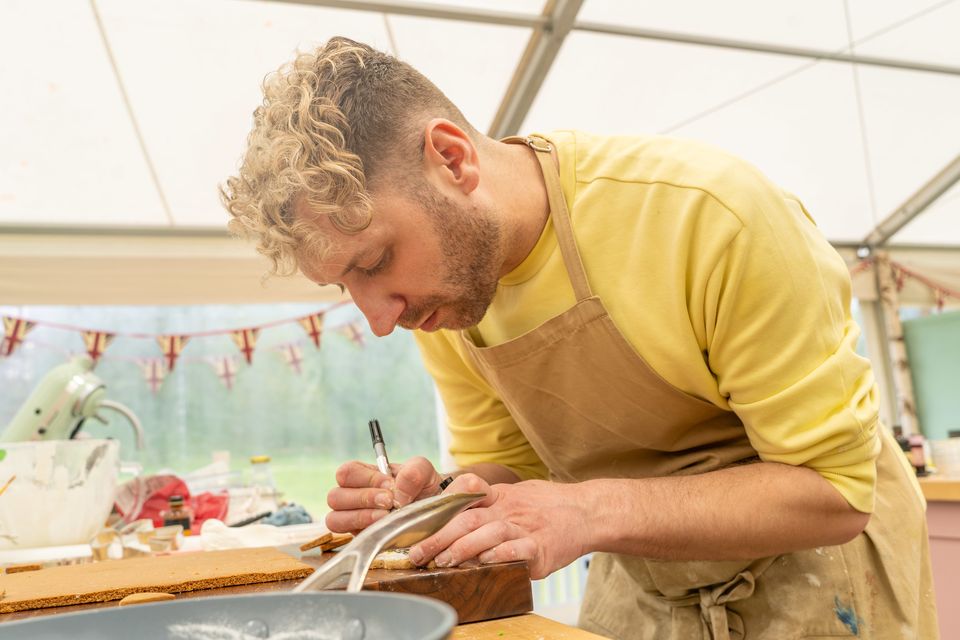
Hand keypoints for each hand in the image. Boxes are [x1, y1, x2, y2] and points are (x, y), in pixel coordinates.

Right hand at [325, 456, 443, 533]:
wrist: (432, 512)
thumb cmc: (422, 488)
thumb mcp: (424, 471)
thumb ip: (414, 471)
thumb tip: (396, 490)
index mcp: (363, 474)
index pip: (347, 472)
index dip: (366, 479)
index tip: (390, 485)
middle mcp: (351, 495)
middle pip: (335, 496)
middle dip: (364, 498)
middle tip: (389, 502)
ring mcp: (352, 518)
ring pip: (334, 519)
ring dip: (361, 517)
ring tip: (385, 517)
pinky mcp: (358, 537)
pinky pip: (346, 538)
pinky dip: (363, 532)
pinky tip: (383, 528)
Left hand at [408, 474, 590, 579]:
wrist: (587, 511)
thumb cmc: (547, 507)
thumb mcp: (515, 495)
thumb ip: (487, 504)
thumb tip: (452, 518)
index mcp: (499, 497)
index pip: (463, 497)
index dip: (438, 509)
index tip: (415, 524)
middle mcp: (508, 510)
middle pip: (467, 519)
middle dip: (438, 537)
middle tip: (417, 554)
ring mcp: (525, 528)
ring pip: (489, 533)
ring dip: (463, 548)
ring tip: (444, 561)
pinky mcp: (542, 548)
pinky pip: (518, 550)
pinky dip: (500, 555)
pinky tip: (485, 562)